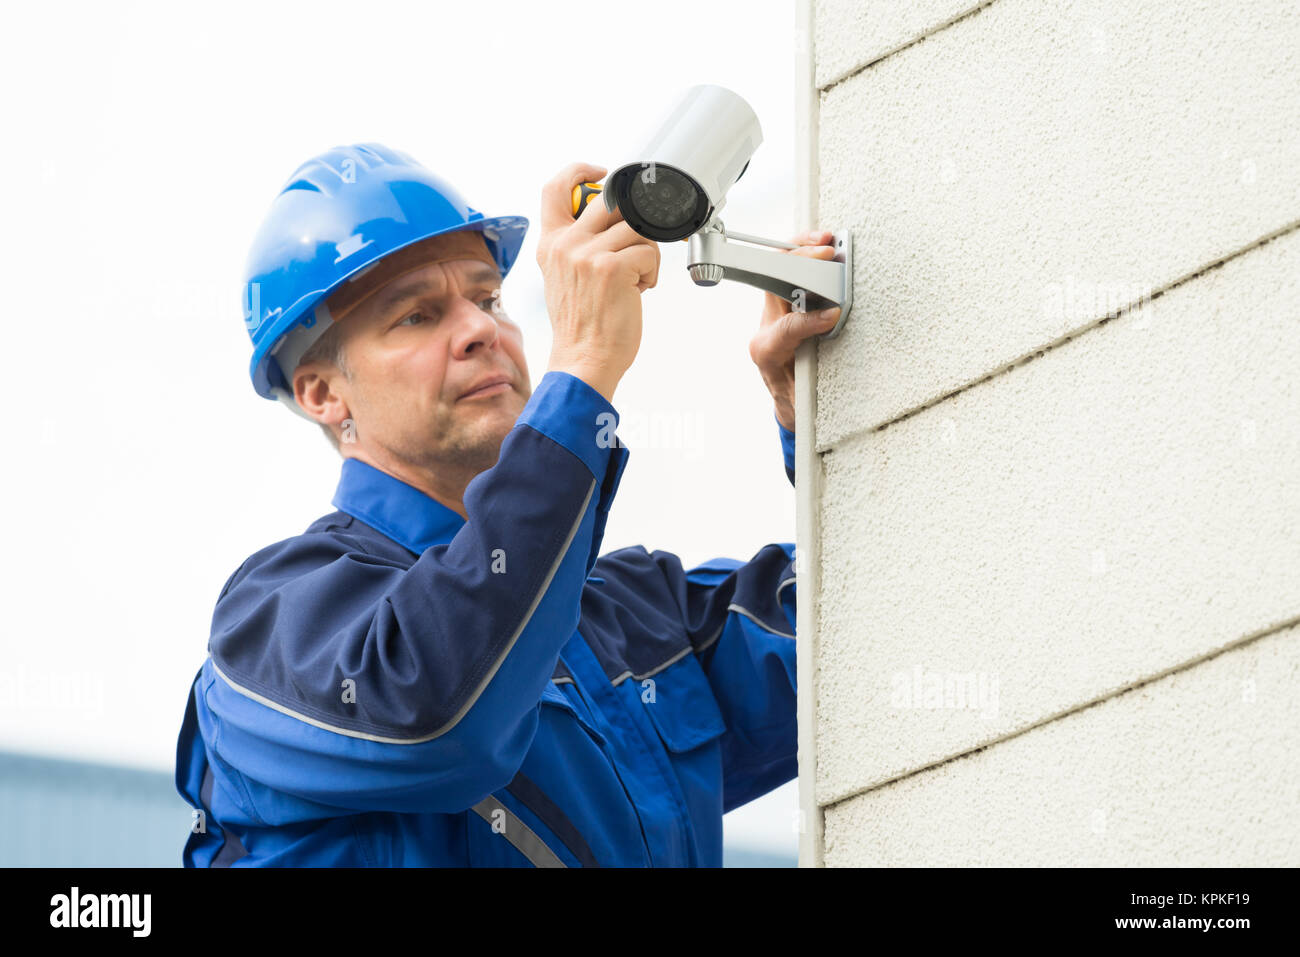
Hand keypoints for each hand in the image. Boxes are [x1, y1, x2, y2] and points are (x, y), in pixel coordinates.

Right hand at [536, 162, 660, 403]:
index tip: (601, 173)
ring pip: (636, 227)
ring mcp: (588, 254)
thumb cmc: (583, 325)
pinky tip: (638, 293)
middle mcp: (565, 244)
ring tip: (635, 279)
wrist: (584, 360)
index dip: (580, 171)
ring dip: (645, 253)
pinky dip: (651, 274)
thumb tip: (613, 222)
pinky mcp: (612, 267)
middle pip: (609, 201)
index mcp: (551, 244)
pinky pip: (648, 253)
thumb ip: (579, 246)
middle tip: (636, 247)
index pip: (555, 188)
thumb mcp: (566, 278)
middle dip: (632, 223)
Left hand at [748, 229, 841, 431]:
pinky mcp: (783, 307)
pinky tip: (823, 247)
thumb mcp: (807, 394)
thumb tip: (831, 328)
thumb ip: (816, 367)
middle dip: (799, 264)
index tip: (835, 314)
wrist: (789, 406)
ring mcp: (773, 315)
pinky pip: (789, 274)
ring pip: (779, 272)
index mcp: (767, 351)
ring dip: (802, 252)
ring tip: (826, 241)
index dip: (811, 320)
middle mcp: (766, 327)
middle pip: (775, 283)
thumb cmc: (798, 399)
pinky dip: (806, 257)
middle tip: (827, 253)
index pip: (787, 326)